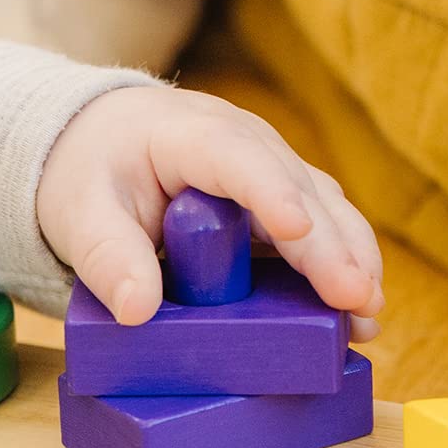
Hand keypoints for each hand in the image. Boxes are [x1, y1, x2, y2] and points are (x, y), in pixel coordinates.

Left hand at [38, 86, 384, 335]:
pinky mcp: (285, 198)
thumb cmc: (92, 171)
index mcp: (191, 134)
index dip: (270, 193)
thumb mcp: (79, 213)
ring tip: (368, 313)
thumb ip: (107, 258)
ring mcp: (273, 168)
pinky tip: (360, 308)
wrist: (103, 140)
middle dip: (332, 245)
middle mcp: (248, 143)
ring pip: (327, 207)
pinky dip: (345, 263)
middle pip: (300, 188)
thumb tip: (137, 312)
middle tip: (357, 298)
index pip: (237, 159)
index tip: (298, 231)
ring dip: (352, 257)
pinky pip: (325, 226)